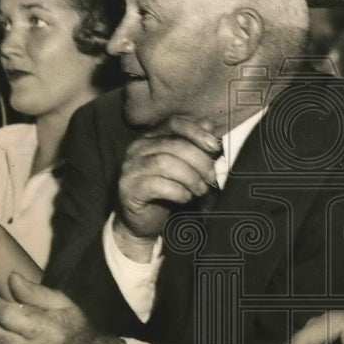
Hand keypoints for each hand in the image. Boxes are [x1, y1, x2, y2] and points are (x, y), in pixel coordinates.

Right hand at [115, 116, 219, 251]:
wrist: (141, 221)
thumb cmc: (165, 192)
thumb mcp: (183, 166)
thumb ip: (194, 145)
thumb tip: (208, 126)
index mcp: (151, 137)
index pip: (175, 123)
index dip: (197, 132)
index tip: (215, 147)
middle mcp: (138, 148)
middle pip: (174, 144)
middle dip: (199, 161)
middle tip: (211, 177)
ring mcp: (131, 167)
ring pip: (165, 163)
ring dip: (190, 177)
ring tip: (200, 189)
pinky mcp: (128, 188)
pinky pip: (157, 185)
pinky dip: (177, 191)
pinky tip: (185, 197)